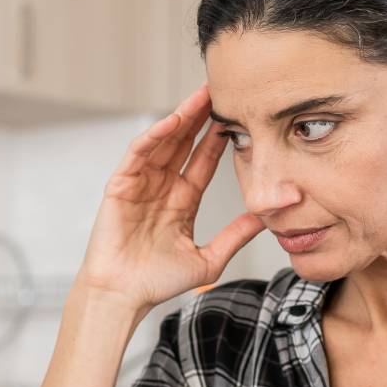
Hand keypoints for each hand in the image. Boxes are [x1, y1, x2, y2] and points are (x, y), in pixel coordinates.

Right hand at [76, 86, 264, 310]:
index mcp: (181, 202)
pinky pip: (138, 155)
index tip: (238, 116)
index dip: (219, 138)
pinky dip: (153, 137)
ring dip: (181, 118)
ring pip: (163, 142)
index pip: (203, 161)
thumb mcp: (209, 259)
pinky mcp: (120, 187)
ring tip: (200, 96)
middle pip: (184, 143)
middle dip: (201, 117)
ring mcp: (140, 185)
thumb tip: (266, 219)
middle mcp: (161, 188)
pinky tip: (171, 121)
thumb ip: (235, 236)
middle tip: (221, 90)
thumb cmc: (157, 283)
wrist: (124, 297)